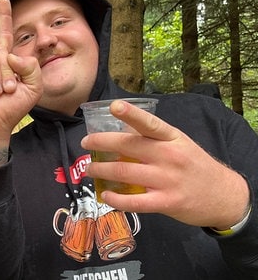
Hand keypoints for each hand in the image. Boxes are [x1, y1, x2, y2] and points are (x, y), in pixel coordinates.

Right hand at [0, 0, 41, 163]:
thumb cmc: (10, 111)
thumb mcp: (33, 88)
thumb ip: (32, 67)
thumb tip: (10, 54)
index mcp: (8, 62)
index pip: (7, 34)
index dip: (6, 17)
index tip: (5, 0)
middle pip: (2, 49)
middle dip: (9, 71)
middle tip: (9, 91)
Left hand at [81, 99, 249, 228]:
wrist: (224, 195)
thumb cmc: (195, 166)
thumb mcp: (179, 145)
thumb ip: (153, 140)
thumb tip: (119, 133)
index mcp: (171, 138)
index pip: (149, 123)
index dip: (131, 114)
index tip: (113, 106)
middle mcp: (169, 156)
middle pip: (127, 146)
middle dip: (100, 143)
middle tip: (85, 143)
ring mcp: (167, 180)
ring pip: (124, 173)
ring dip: (101, 171)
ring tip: (90, 170)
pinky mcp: (166, 202)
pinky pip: (134, 202)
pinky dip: (115, 199)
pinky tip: (105, 196)